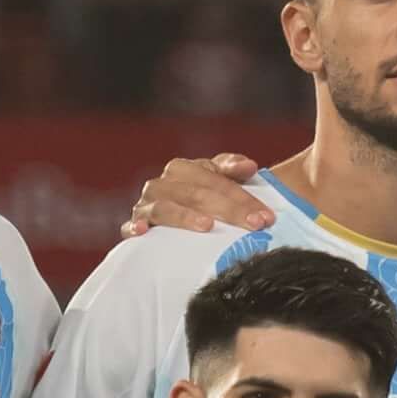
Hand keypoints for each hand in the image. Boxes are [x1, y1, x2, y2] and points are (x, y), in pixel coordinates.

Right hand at [125, 152, 277, 238]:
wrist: (175, 218)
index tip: (267, 217)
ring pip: (164, 208)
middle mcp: (162, 185)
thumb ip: (233, 170)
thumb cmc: (204, 200)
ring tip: (206, 226)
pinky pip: (129, 226)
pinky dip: (133, 227)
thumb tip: (250, 166)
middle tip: (255, 225)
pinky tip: (143, 231)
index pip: (216, 181)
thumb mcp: (220, 182)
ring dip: (184, 216)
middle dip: (228, 209)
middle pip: (195, 194)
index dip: (243, 198)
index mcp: (184, 169)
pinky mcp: (134, 226)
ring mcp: (146, 206)